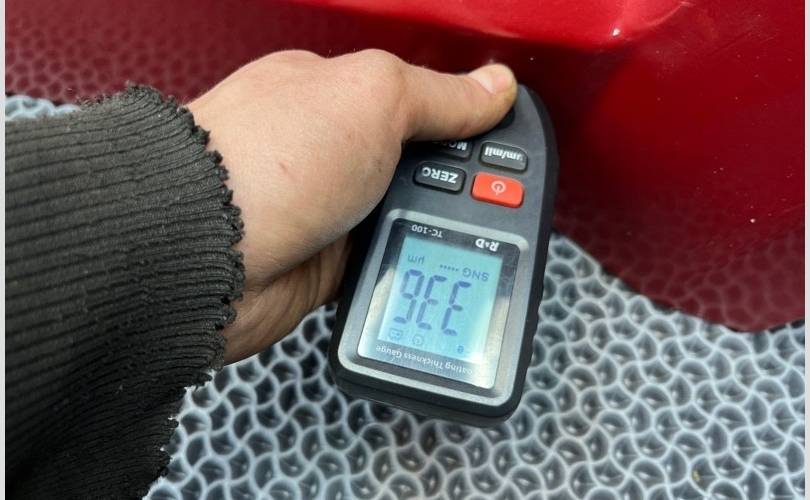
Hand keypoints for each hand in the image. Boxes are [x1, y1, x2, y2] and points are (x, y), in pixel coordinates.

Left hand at [187, 49, 516, 362]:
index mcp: (332, 93)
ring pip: (403, 218)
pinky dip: (402, 266)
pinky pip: (380, 263)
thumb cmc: (263, 162)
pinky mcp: (320, 264)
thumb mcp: (372, 97)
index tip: (506, 145)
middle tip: (487, 200)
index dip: (467, 123)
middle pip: (416, 164)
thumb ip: (438, 94)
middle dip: (455, 184)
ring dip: (429, 229)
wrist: (201, 256)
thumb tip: (494, 86)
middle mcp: (326, 149)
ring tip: (454, 238)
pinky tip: (417, 264)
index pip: (419, 99)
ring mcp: (323, 208)